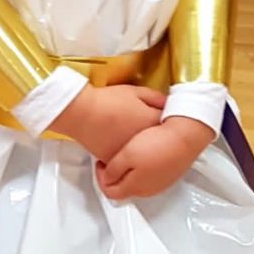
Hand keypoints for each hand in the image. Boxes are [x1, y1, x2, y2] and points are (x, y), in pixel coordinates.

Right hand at [50, 83, 165, 160]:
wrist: (83, 113)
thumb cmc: (108, 101)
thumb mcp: (136, 91)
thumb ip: (156, 98)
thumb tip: (168, 103)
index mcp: (152, 122)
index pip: (171, 123)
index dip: (169, 119)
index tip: (165, 117)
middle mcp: (145, 142)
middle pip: (161, 141)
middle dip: (159, 135)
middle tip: (150, 127)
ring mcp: (131, 154)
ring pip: (145, 154)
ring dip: (146, 148)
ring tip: (136, 136)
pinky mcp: (117, 161)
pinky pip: (129, 161)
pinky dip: (130, 155)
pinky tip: (125, 144)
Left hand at [96, 115, 214, 200]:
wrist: (186, 135)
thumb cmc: (159, 144)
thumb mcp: (126, 155)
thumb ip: (112, 171)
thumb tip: (106, 179)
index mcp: (135, 188)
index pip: (110, 192)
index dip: (100, 178)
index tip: (100, 163)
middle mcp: (148, 189)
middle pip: (123, 189)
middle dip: (114, 175)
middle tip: (111, 159)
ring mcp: (160, 182)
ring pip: (137, 181)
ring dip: (128, 170)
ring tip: (128, 153)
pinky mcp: (169, 173)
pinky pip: (150, 174)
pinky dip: (142, 166)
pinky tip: (144, 151)